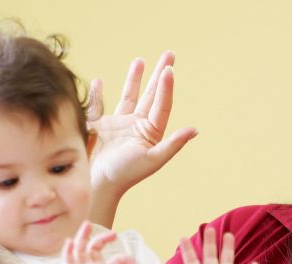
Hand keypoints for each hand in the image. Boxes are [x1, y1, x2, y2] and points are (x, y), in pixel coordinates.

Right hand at [64, 222, 134, 263]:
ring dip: (83, 235)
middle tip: (114, 234)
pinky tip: (69, 242)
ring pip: (80, 248)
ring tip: (88, 224)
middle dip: (103, 239)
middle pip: (96, 248)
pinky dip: (67, 251)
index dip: (126, 260)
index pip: (118, 260)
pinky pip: (68, 260)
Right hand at [87, 52, 197, 198]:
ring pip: (129, 95)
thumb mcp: (153, 159)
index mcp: (151, 132)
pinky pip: (100, 105)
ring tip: (141, 60)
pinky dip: (98, 94)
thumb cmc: (125, 174)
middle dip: (160, 74)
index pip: (161, 104)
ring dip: (135, 78)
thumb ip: (173, 143)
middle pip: (151, 94)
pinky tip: (99, 81)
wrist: (96, 182)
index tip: (169, 70)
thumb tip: (195, 130)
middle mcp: (137, 126)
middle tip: (170, 54)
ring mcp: (119, 124)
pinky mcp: (99, 126)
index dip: (166, 87)